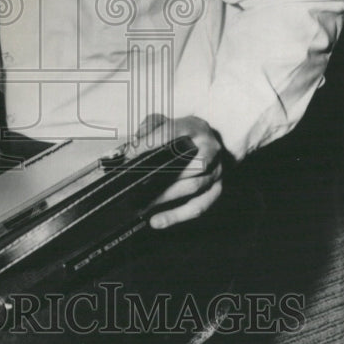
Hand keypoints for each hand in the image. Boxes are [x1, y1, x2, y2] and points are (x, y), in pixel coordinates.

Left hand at [132, 115, 226, 229]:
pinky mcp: (216, 189)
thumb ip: (145, 130)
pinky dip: (176, 216)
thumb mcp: (163, 122)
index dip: (150, 143)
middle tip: (136, 185)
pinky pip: (198, 207)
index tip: (131, 155)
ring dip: (166, 198)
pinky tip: (157, 221)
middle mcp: (210, 148)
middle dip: (160, 176)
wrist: (207, 142)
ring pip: (193, 187)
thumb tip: (127, 149)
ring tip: (142, 205)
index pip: (172, 133)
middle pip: (189, 164)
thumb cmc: (181, 134)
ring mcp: (216, 170)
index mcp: (195, 127)